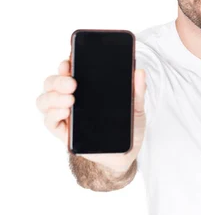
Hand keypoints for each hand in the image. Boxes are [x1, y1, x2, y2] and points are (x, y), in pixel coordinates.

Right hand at [36, 57, 147, 173]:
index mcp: (87, 88)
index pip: (69, 71)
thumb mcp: (136, 106)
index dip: (65, 65)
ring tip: (70, 100)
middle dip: (58, 80)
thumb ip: (137, 90)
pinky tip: (65, 112)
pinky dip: (53, 115)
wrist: (125, 152)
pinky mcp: (64, 132)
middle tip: (72, 83)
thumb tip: (140, 72)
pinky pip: (50, 122)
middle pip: (52, 83)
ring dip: (53, 97)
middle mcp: (72, 98)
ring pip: (45, 101)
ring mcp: (66, 115)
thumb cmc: (128, 126)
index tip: (69, 62)